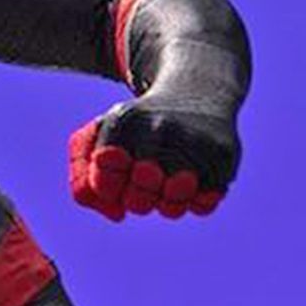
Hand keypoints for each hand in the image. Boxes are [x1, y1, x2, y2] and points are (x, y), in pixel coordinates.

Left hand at [68, 95, 240, 221]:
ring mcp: (193, 141)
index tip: (121, 168)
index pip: (102, 183)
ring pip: (172, 206)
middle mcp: (158, 129)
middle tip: (146, 175)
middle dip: (137, 199)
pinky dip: (194, 202)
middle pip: (137, 201)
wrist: (196, 90)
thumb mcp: (98, 139)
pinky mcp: (224, 154)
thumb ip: (82, 183)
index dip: (109, 187)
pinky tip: (193, 179)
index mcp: (121, 124)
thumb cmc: (138, 127)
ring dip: (167, 203)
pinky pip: (203, 204)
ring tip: (168, 181)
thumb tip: (117, 214)